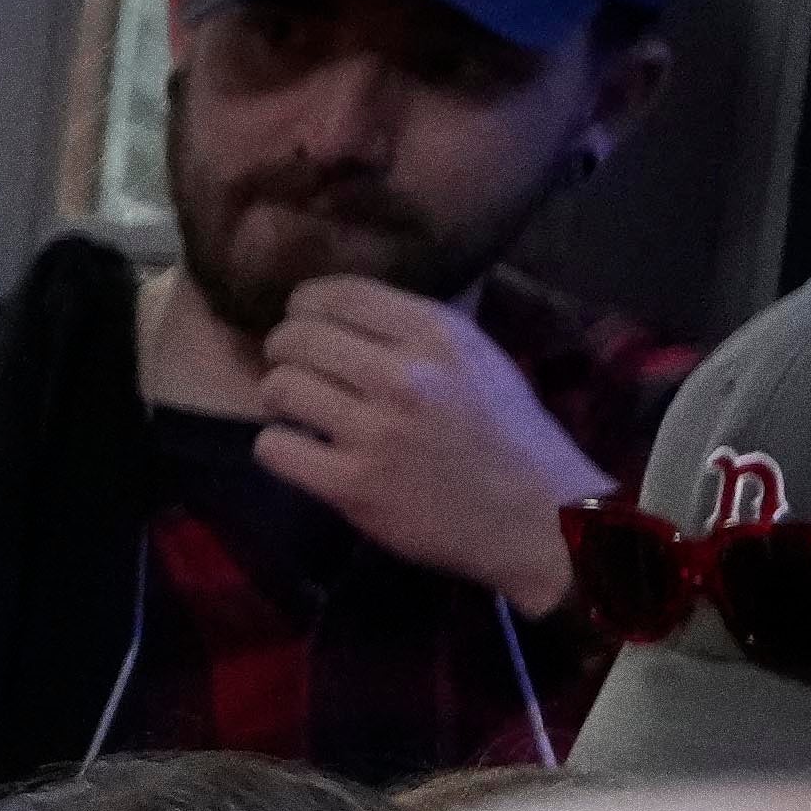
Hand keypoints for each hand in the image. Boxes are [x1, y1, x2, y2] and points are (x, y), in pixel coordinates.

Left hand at [255, 275, 615, 603]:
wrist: (536, 515)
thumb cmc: (508, 434)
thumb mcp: (479, 357)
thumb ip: (417, 331)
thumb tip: (347, 307)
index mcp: (438, 335)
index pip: (340, 295)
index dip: (304, 305)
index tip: (300, 318)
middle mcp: (405, 376)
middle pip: (297, 339)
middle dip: (284, 352)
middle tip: (293, 369)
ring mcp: (376, 432)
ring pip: (279, 388)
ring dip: (278, 398)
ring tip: (299, 410)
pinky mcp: (353, 485)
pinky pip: (274, 448)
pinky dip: (278, 447)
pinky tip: (300, 449)